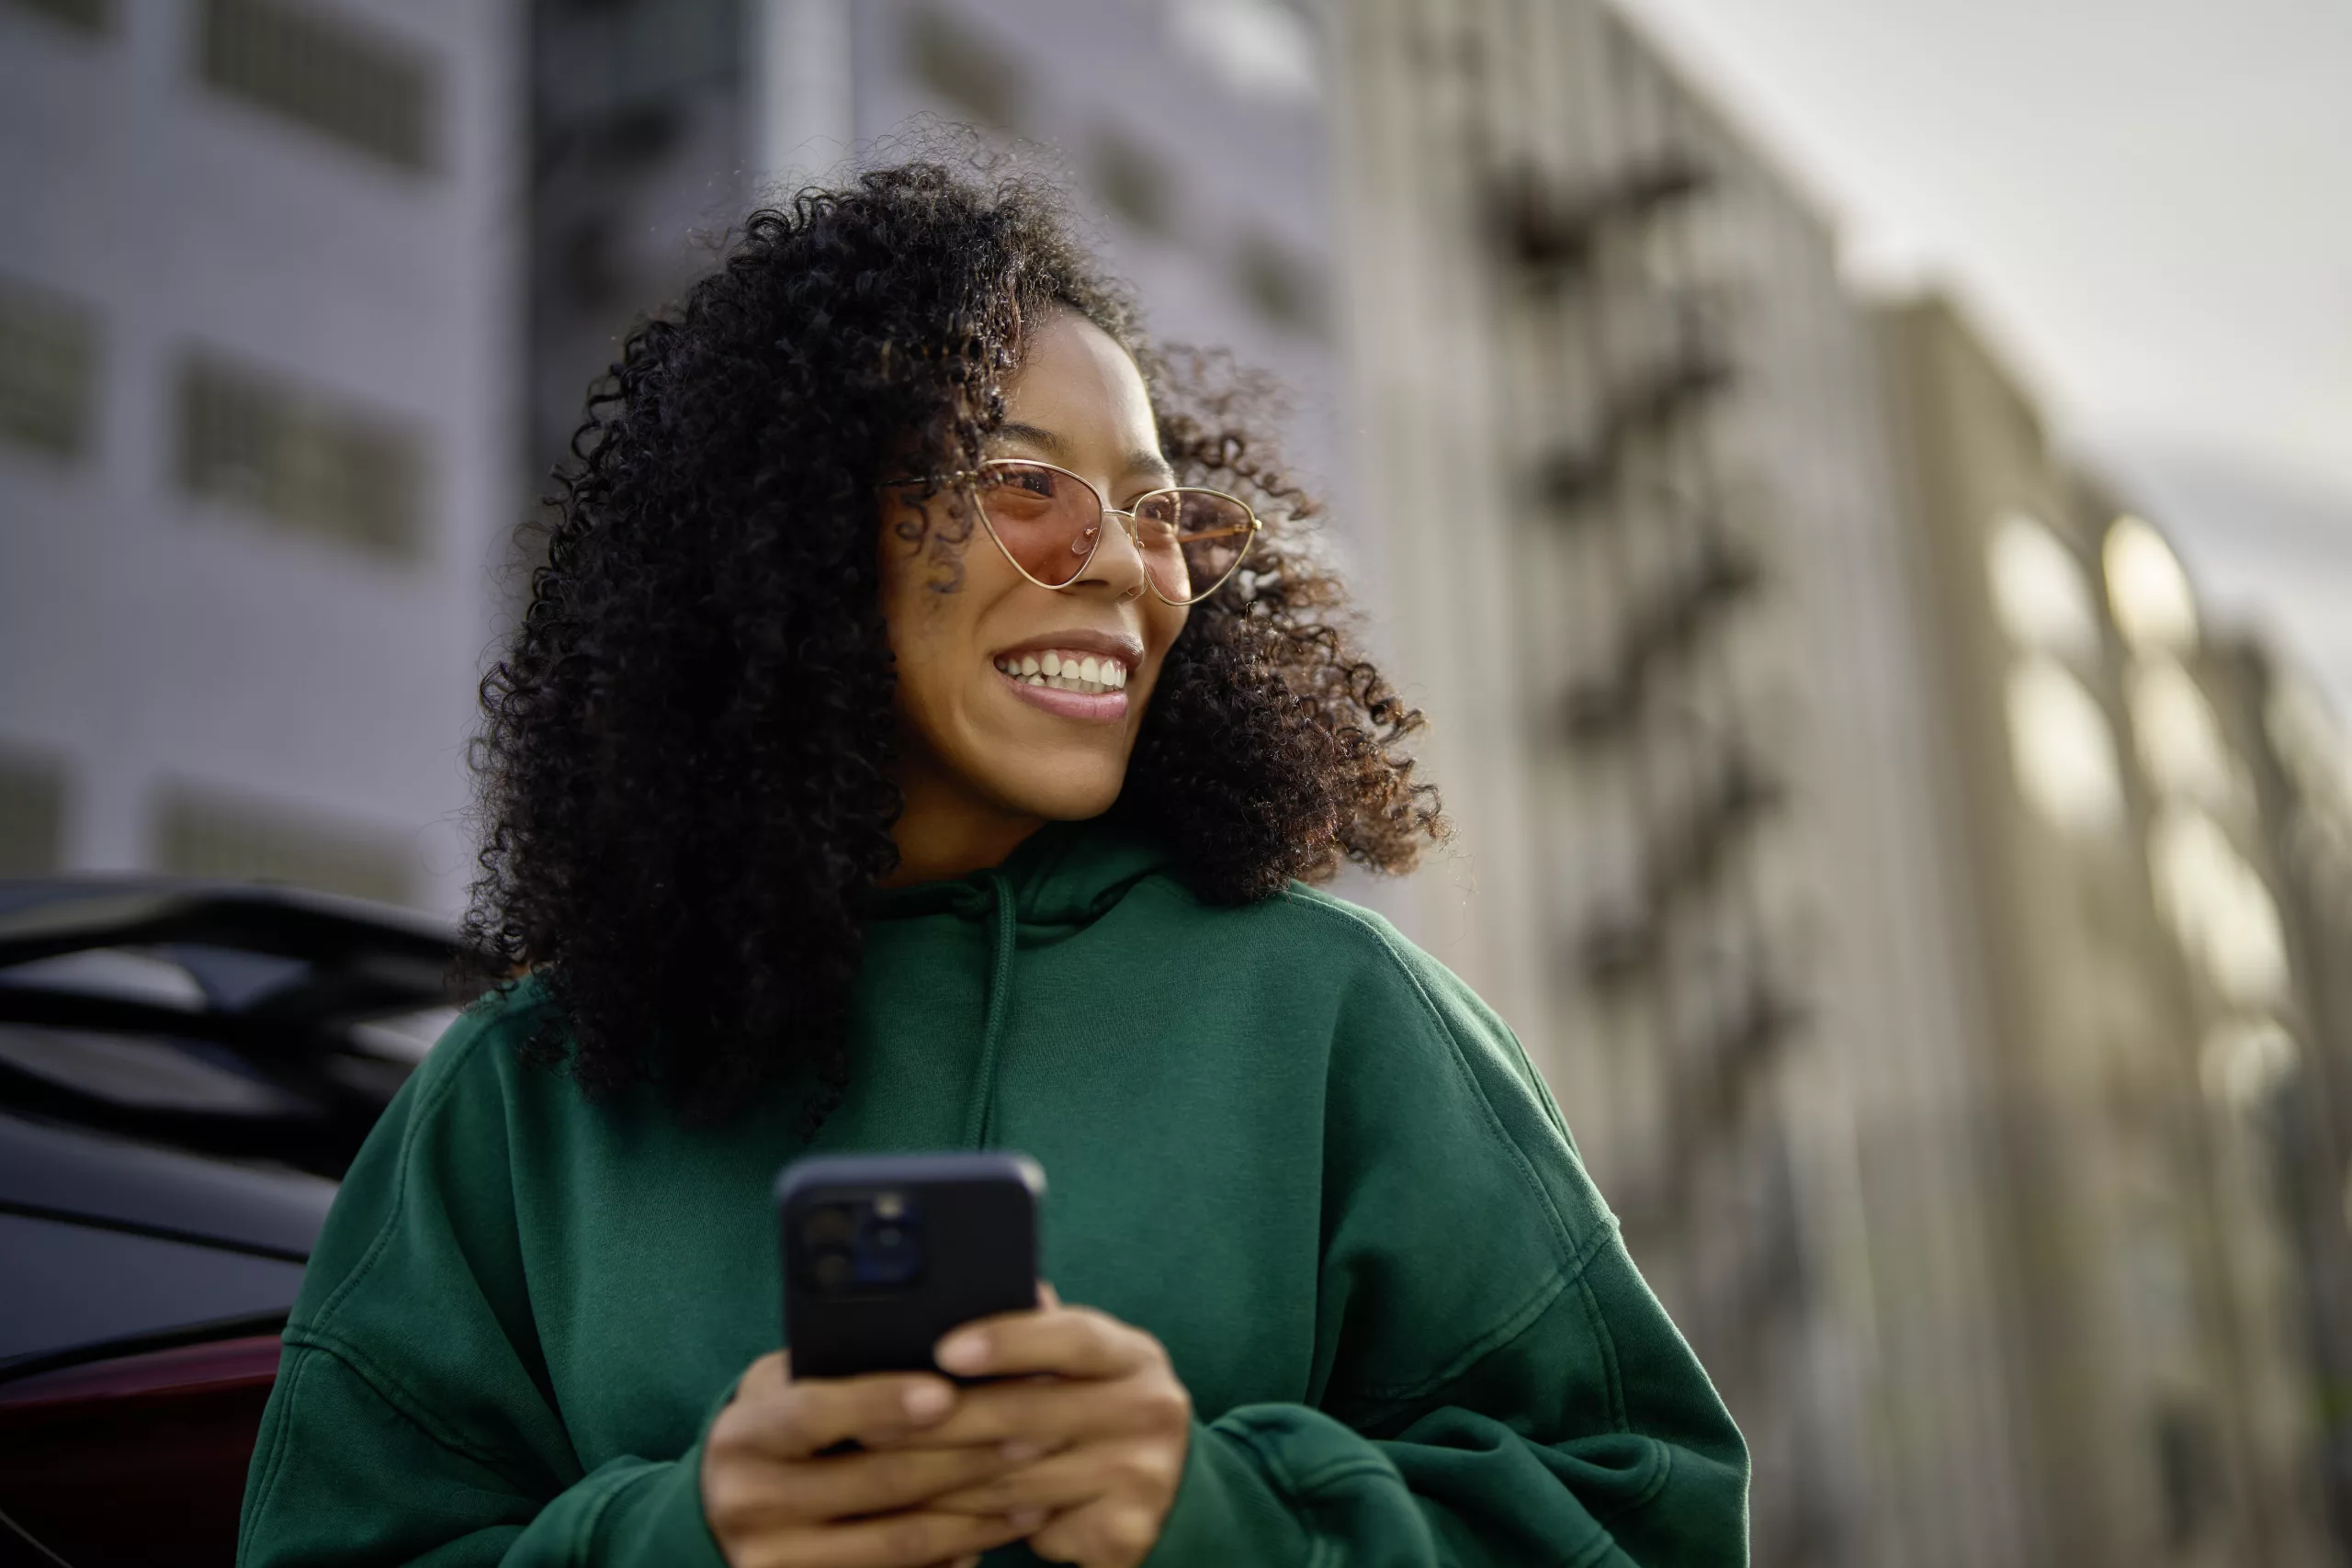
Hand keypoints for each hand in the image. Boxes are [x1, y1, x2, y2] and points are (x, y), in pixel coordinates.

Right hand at [701, 1351, 1044, 1567]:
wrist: (718, 1512)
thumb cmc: (777, 1428)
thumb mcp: (785, 1386)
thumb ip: (841, 1365)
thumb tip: (941, 1336)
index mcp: (745, 1435)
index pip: (813, 1414)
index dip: (880, 1403)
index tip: (946, 1393)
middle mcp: (750, 1503)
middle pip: (874, 1482)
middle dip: (963, 1457)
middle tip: (1030, 1432)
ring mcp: (777, 1561)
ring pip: (897, 1540)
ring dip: (976, 1514)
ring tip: (1034, 1485)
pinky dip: (954, 1554)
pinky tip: (996, 1530)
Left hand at [895, 1288, 1192, 1567]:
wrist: (1171, 1494)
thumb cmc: (1098, 1413)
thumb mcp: (1085, 1366)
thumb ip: (1039, 1330)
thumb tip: (968, 1285)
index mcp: (1134, 1355)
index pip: (1072, 1337)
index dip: (1007, 1342)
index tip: (945, 1350)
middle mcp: (1150, 1409)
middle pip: (1029, 1413)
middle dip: (942, 1420)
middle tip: (875, 1424)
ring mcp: (1143, 1475)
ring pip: (1016, 1478)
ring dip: (942, 1479)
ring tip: (886, 1471)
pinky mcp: (1124, 1533)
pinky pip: (1027, 1528)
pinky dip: (973, 1523)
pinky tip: (932, 1514)